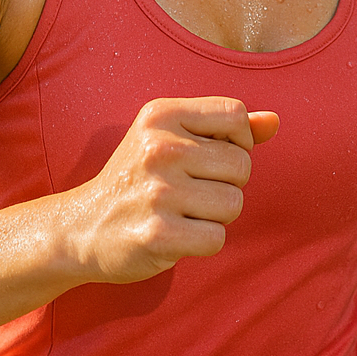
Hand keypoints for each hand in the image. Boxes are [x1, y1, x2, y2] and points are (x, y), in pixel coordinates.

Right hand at [70, 97, 278, 284]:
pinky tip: (177, 234)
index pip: (235, 114)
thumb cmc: (139, 178)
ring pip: (233, 204)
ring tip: (183, 212)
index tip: (214, 156)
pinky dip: (204, 241)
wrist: (82, 227)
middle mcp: (159, 148)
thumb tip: (275, 122)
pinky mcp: (157, 234)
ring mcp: (157, 192)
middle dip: (227, 184)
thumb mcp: (171, 137)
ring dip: (217, 216)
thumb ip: (225, 128)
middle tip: (192, 190)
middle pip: (241, 164)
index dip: (239, 140)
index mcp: (161, 114)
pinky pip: (217, 238)